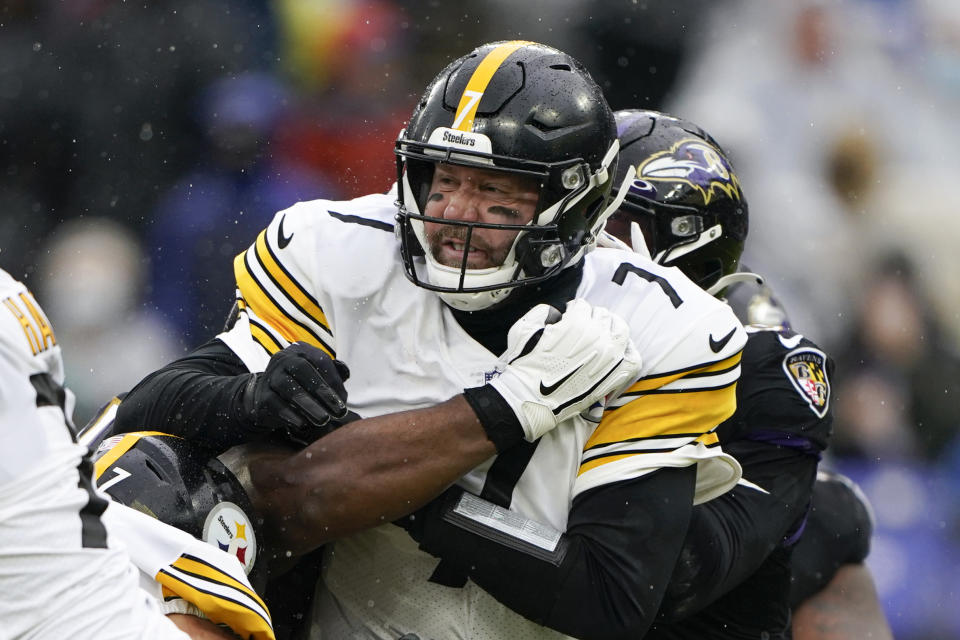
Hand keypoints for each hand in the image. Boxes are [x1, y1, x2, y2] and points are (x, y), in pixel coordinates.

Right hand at [240, 342, 349, 444]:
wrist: (268, 398)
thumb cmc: (301, 387)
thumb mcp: (318, 378)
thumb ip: (333, 379)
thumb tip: (343, 389)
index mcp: (300, 351)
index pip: (319, 359)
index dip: (333, 378)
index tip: (343, 399)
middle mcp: (283, 359)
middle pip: (303, 370)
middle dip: (322, 391)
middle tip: (338, 411)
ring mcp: (270, 376)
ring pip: (288, 388)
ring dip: (308, 405)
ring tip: (323, 420)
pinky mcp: (262, 396)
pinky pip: (275, 403)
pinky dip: (290, 415)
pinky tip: (303, 424)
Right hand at [487, 299, 641, 440]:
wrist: (532, 397)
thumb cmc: (527, 365)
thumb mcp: (524, 328)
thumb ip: (543, 311)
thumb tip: (557, 313)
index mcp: (577, 322)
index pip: (582, 305)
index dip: (573, 309)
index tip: (569, 316)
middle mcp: (598, 336)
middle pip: (603, 315)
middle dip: (591, 317)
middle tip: (584, 325)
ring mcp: (610, 357)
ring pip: (621, 330)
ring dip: (612, 327)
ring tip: (603, 333)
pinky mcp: (615, 376)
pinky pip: (633, 358)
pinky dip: (628, 352)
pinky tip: (618, 352)